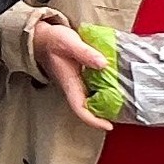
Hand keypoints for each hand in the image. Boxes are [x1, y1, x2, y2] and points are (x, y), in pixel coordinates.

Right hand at [31, 15, 112, 132]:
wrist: (41, 38)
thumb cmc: (52, 40)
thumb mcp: (69, 42)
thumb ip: (85, 52)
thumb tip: (103, 64)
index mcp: (69, 82)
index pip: (79, 108)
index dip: (93, 120)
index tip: (109, 125)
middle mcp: (72, 86)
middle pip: (87, 109)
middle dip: (103, 116)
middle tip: (122, 114)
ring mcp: (75, 83)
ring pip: (90, 101)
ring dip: (104, 105)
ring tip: (122, 102)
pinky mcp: (78, 77)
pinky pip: (92, 90)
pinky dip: (104, 91)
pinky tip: (114, 85)